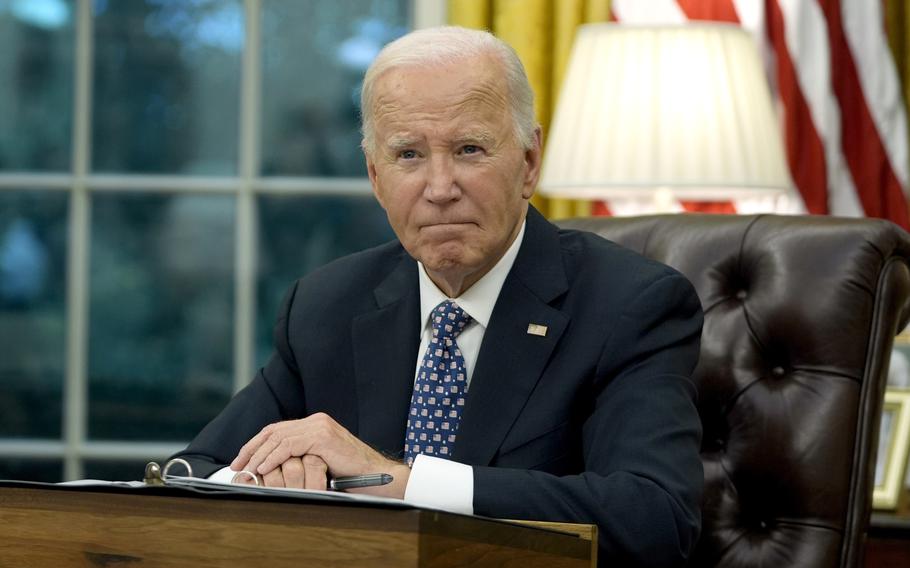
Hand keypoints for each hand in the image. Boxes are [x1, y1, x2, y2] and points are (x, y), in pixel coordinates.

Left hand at [230, 413, 409, 497]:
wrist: (378, 476)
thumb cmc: (351, 476)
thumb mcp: (320, 463)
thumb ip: (301, 458)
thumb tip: (272, 468)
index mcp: (316, 425)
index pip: (278, 429)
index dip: (257, 443)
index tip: (242, 459)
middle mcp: (317, 421)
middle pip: (274, 430)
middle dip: (252, 447)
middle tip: (237, 464)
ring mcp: (320, 426)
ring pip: (279, 436)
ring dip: (259, 453)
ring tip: (247, 468)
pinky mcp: (322, 437)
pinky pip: (290, 445)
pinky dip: (273, 456)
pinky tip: (263, 467)